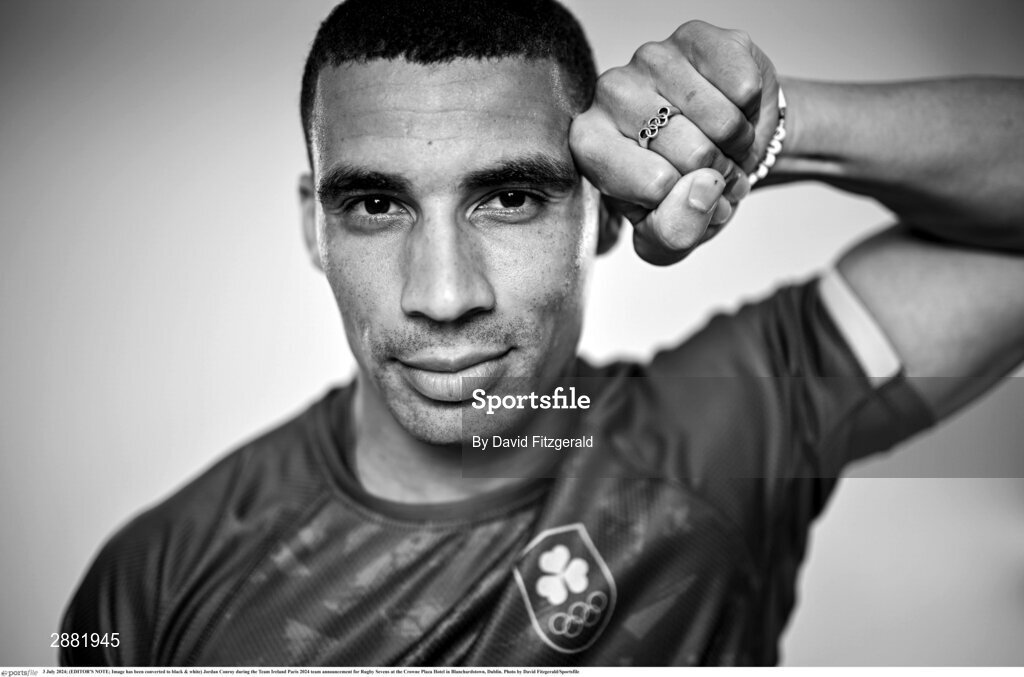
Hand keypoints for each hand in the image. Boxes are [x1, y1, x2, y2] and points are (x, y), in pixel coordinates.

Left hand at [570, 21, 779, 264]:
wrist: (721, 147)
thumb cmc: (683, 191)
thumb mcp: (670, 236)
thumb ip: (674, 233)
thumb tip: (702, 190)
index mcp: (590, 146)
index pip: (656, 186)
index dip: (687, 201)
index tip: (681, 196)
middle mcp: (609, 94)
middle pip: (693, 153)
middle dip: (716, 173)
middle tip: (708, 169)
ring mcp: (651, 59)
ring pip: (722, 120)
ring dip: (736, 143)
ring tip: (719, 142)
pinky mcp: (694, 38)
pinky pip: (743, 87)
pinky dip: (750, 110)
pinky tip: (730, 109)